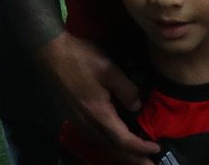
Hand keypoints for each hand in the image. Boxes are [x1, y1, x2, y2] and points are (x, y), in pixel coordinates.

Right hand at [38, 32, 157, 164]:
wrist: (52, 53)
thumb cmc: (81, 59)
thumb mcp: (109, 69)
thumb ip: (126, 89)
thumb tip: (137, 106)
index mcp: (98, 114)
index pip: (122, 140)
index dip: (140, 147)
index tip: (156, 148)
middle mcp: (87, 123)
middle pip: (112, 149)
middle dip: (132, 159)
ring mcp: (79, 121)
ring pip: (103, 146)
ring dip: (121, 155)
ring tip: (137, 158)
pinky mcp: (75, 116)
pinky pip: (96, 138)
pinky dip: (110, 145)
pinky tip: (117, 142)